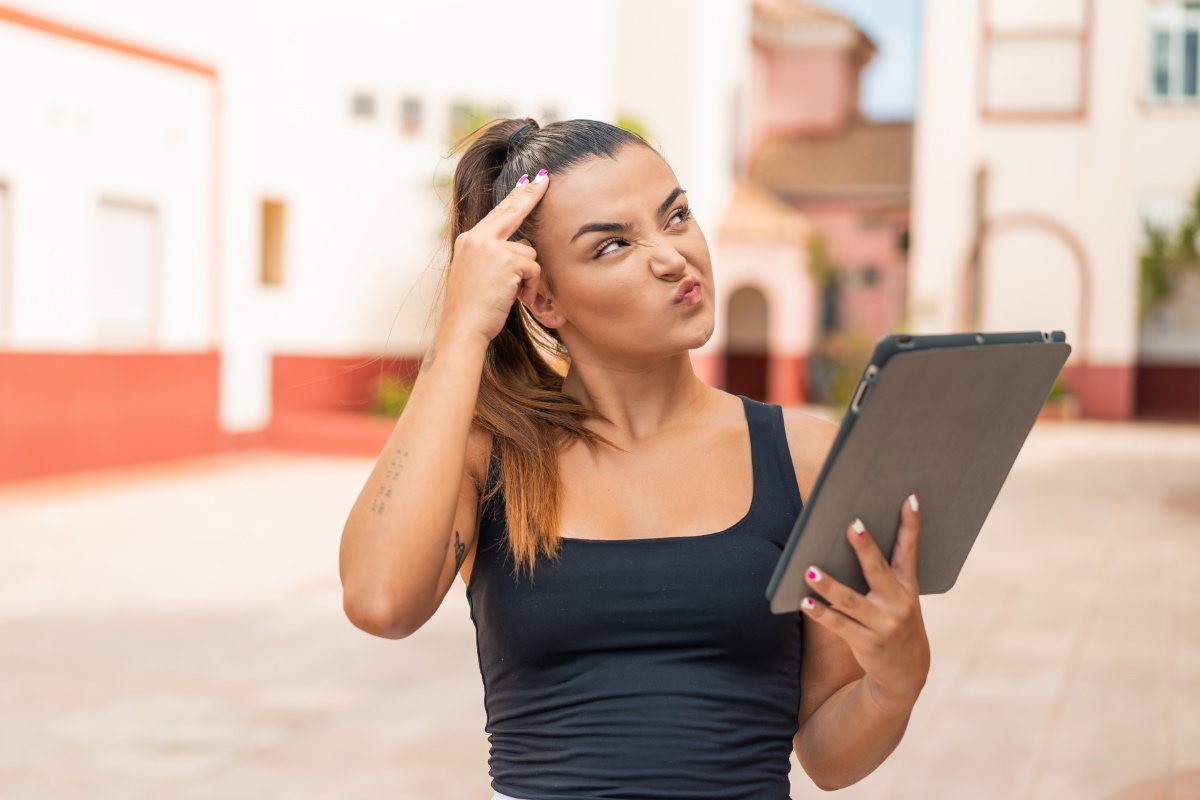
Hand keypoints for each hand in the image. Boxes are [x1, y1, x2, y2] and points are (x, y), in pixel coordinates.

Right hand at [440, 170, 549, 344]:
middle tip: (545, 177)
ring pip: (529, 251)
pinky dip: (531, 286)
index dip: (514, 196)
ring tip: (513, 295)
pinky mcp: (506, 260)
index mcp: (469, 240)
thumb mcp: (477, 275)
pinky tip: (518, 299)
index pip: (497, 213)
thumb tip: (522, 246)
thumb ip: (493, 256)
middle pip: (512, 211)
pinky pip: (533, 268)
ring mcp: (491, 247)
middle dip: (530, 194)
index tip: (526, 180)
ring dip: (528, 275)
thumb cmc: (472, 310)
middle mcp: (477, 238)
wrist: (462, 328)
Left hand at [800, 494, 930, 716]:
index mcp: (908, 587)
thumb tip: (850, 540)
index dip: (910, 525)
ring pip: (850, 600)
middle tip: (852, 525)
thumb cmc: (895, 623)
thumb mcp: (900, 599)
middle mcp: (898, 604)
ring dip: (828, 585)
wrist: (906, 675)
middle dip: (865, 547)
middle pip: (877, 570)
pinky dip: (820, 613)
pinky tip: (804, 602)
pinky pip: (838, 624)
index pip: (909, 551)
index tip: (908, 499)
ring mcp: (882, 624)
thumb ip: (882, 576)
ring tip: (809, 570)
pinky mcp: (865, 642)